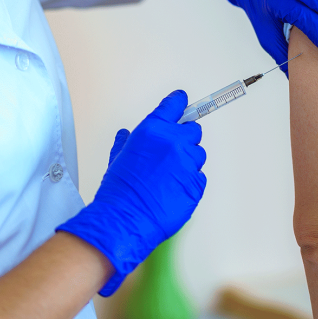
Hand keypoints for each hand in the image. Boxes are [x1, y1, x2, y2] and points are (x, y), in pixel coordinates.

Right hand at [57, 90, 205, 295]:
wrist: (125, 218)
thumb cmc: (118, 190)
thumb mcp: (118, 157)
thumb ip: (127, 142)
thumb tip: (126, 135)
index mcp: (154, 130)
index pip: (175, 105)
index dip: (179, 102)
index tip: (182, 100)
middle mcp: (174, 143)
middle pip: (193, 130)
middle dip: (184, 137)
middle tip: (172, 151)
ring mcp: (188, 164)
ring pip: (198, 154)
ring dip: (188, 161)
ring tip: (169, 176)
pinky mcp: (196, 184)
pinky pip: (199, 176)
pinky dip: (190, 180)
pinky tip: (174, 189)